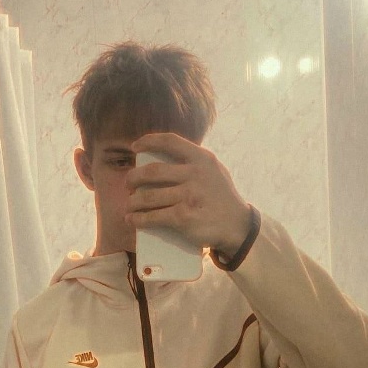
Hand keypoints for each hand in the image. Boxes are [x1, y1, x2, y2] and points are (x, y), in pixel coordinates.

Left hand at [125, 133, 251, 255]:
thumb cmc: (221, 196)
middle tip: (129, 184)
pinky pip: (152, 217)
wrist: (237, 226)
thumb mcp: (214, 170)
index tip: (135, 147)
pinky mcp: (183, 218)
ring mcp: (188, 196)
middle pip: (152, 171)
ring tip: (129, 205)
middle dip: (133, 178)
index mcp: (201, 158)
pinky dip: (138, 219)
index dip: (148, 141)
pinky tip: (132, 219)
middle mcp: (194, 174)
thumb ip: (193, 161)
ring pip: (148, 197)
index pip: (169, 141)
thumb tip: (162, 155)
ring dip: (132, 202)